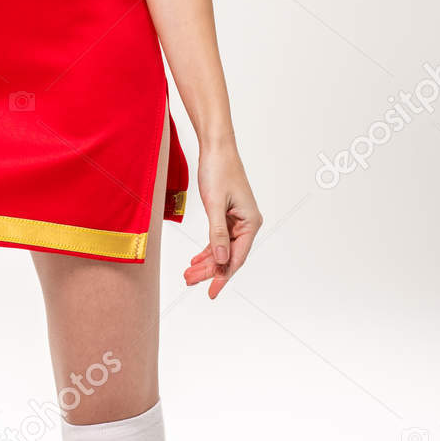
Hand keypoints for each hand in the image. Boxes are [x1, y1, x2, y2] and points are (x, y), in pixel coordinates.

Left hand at [183, 138, 261, 298]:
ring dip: (206, 262)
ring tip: (188, 274)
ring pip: (221, 249)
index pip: (236, 258)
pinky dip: (207, 250)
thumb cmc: (218, 170)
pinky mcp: (227, 214)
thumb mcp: (215, 204)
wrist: (216, 148)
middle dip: (210, 271)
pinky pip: (218, 238)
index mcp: (251, 223)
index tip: (211, 292)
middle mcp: (247, 223)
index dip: (223, 276)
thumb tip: (221, 260)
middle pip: (228, 256)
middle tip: (190, 282)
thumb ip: (217, 234)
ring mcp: (238, 220)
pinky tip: (196, 260)